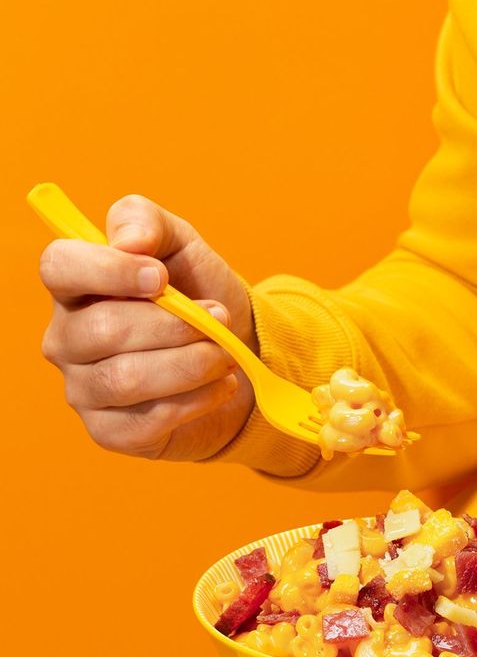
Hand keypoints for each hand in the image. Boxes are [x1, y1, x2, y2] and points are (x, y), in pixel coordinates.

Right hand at [40, 194, 255, 460]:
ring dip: (189, 364)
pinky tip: (221, 386)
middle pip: (102, 329)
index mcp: (75, 286)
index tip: (161, 277)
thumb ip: (147, 223)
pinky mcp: (110, 433)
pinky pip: (147, 421)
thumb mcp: (181, 244)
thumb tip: (129, 241)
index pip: (59, 268)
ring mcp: (84, 389)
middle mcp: (67, 339)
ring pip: (126, 378)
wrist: (236, 354)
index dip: (107, 270)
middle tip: (219, 319)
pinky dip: (196, 401)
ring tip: (226, 354)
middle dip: (173, 325)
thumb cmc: (197, 294)